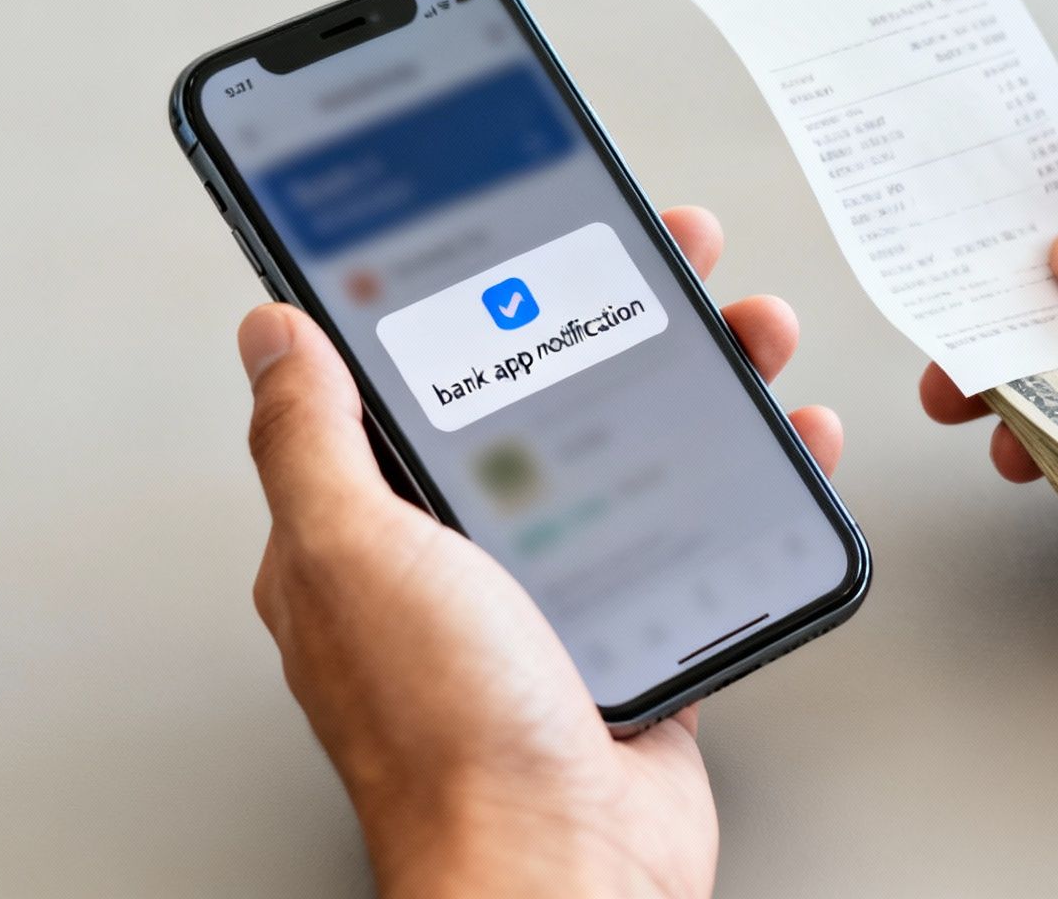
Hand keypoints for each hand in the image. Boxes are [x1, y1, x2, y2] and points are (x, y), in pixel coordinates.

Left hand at [236, 207, 839, 898]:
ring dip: (698, 376)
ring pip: (633, 448)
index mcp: (375, 529)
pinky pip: (699, 526)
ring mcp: (555, 593)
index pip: (420, 376)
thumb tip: (271, 335)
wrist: (563, 868)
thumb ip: (312, 439)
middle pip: (545, 395)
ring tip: (748, 328)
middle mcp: (462, 556)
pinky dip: (751, 475)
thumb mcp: (356, 554)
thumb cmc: (452, 733)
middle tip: (667, 255)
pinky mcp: (637, 630)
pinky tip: (785, 439)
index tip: (529, 223)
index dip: (479, 290)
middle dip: (614, 314)